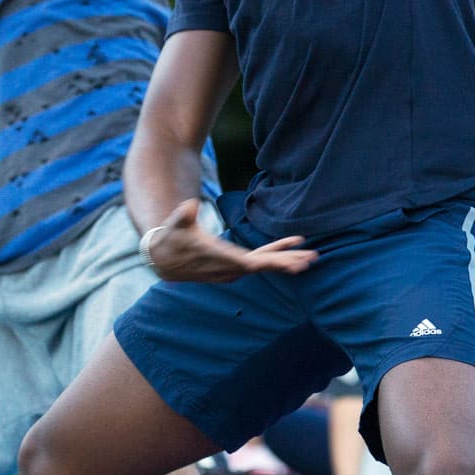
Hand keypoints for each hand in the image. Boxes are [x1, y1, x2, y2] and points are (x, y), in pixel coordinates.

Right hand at [142, 199, 318, 284]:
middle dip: (287, 261)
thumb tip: (189, 206)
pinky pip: (259, 261)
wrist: (163, 259)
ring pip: (264, 264)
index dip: (274, 261)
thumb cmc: (171, 238)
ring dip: (286, 260)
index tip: (293, 262)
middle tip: (312, 258)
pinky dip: (275, 256)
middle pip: (264, 265)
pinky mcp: (233, 265)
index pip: (252, 262)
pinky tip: (290, 251)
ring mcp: (232, 268)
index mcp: (221, 259)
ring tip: (309, 256)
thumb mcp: (175, 224)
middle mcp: (230, 268)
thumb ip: (182, 216)